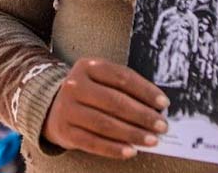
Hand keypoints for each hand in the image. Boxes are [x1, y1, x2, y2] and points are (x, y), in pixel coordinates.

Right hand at [42, 58, 168, 159]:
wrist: (53, 106)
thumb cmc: (88, 92)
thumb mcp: (101, 80)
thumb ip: (124, 89)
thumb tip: (156, 107)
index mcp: (87, 66)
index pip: (122, 77)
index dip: (145, 91)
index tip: (164, 103)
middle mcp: (75, 85)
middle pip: (115, 102)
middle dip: (142, 115)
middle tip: (162, 125)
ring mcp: (68, 108)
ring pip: (105, 124)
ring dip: (132, 134)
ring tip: (152, 140)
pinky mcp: (65, 131)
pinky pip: (93, 143)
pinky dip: (114, 149)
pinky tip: (131, 151)